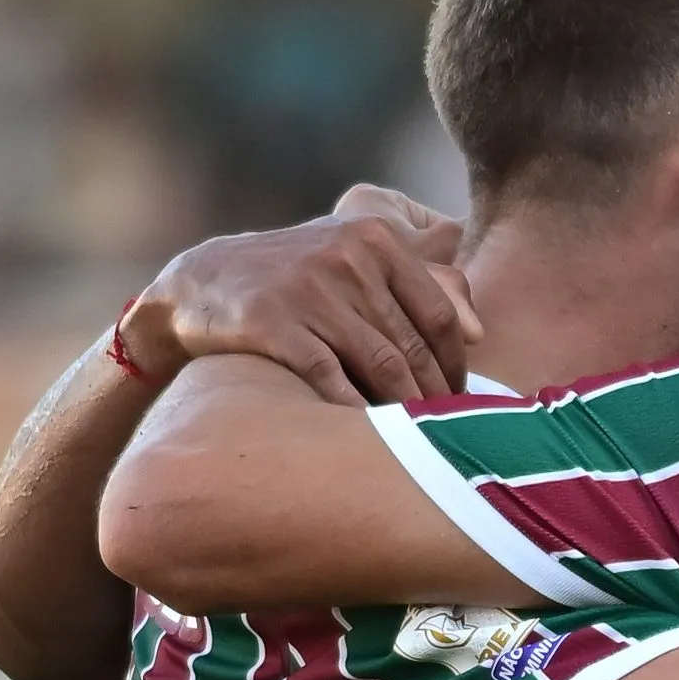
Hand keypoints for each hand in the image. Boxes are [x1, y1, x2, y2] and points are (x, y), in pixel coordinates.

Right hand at [117, 185, 485, 407]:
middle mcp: (347, 257)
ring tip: (417, 441)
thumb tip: (477, 331)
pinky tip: (369, 437)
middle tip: (443, 433)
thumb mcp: (355, 260)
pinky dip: (356, 412)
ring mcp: (310, 290)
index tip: (458, 399)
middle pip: (412, 344)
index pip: (439, 314)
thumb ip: (423, 282)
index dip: (456, 365)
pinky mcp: (273, 323)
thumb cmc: (298, 278)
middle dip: (434, 396)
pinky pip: (331, 379)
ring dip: (405, 410)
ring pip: (381, 366)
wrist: (200, 283)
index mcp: (375, 238)